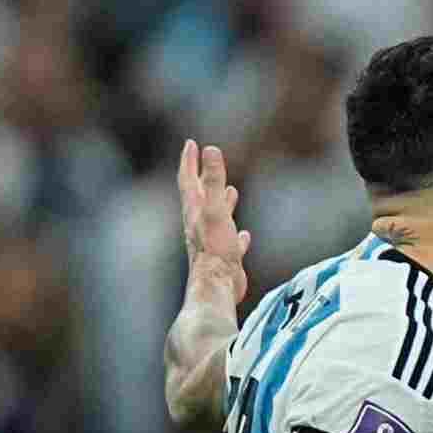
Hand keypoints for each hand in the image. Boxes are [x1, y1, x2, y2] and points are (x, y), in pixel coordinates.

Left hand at [177, 138, 249, 301]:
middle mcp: (199, 226)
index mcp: (194, 212)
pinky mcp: (224, 259)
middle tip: (204, 162)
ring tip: (231, 191)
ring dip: (222, 203)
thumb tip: (211, 149)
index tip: (191, 144)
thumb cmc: (214, 250)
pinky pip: (231, 242)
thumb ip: (213, 180)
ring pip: (215, 218)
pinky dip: (237, 235)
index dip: (189, 161)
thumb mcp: (215, 209)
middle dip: (202, 178)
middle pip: (198, 197)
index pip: (188, 180)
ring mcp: (211, 243)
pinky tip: (244, 235)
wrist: (216, 288)